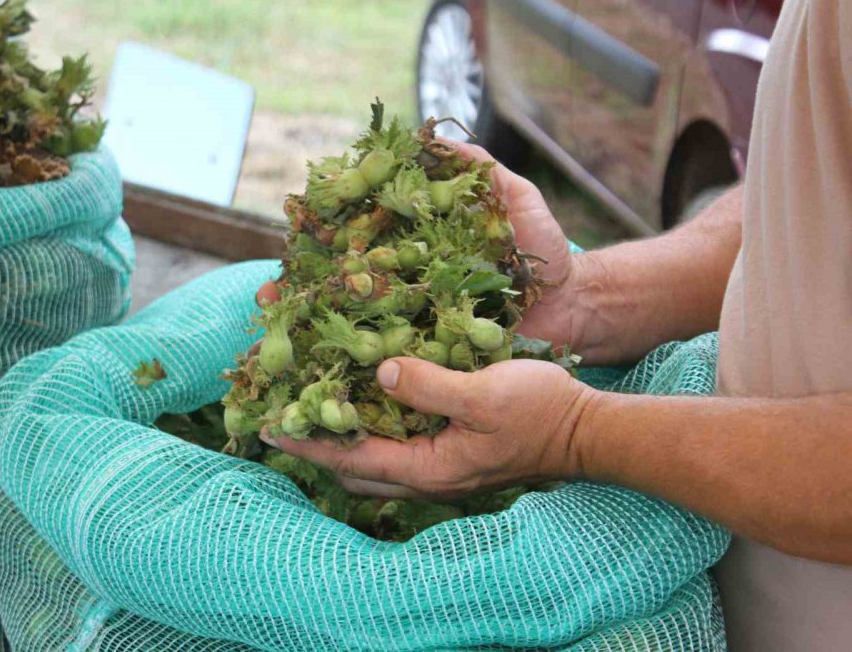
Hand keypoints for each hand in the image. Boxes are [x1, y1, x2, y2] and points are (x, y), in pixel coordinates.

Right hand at [257, 141, 593, 352]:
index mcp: (421, 250)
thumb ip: (482, 172)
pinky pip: (397, 366)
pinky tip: (326, 378)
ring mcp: (424, 325)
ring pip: (361, 332)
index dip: (324, 245)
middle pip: (347, 291)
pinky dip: (361, 372)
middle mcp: (413, 288)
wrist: (577, 307)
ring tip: (280, 343)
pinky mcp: (440, 358)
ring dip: (318, 338)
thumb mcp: (518, 203)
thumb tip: (437, 139)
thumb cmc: (547, 255)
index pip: (360, 243)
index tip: (290, 241)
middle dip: (304, 296)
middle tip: (268, 302)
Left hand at [260, 356, 597, 499]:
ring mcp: (438, 469)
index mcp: (429, 469)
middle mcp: (426, 476)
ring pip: (372, 463)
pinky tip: (363, 404)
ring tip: (310, 410)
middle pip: (354, 468)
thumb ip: (429, 386)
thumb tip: (380, 374)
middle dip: (315, 444)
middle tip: (280, 416)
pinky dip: (369, 431)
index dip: (308, 439)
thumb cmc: (539, 411)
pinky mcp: (450, 454)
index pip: (352, 458)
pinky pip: (394, 448)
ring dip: (339, 440)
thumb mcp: (484, 394)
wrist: (584, 430)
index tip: (268, 425)